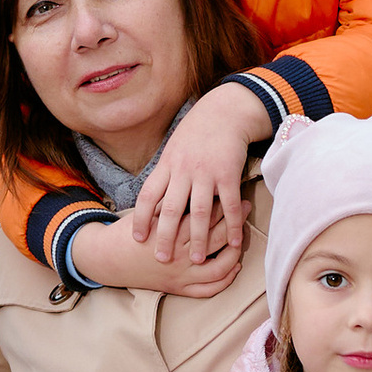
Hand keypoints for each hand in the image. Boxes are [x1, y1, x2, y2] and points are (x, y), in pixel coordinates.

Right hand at [65, 201, 248, 300]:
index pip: (205, 216)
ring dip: (235, 253)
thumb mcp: (147, 212)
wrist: (108, 259)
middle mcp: (179, 254)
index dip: (224, 204)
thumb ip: (169, 201)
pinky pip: (209, 288)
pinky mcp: (179, 288)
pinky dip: (225, 279)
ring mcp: (181, 274)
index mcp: (171, 231)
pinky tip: (235, 266)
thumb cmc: (127, 232)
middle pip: (216, 238)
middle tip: (246, 207)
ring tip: (242, 240)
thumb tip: (195, 184)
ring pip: (219, 266)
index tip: (236, 193)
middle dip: (234, 221)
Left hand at [128, 86, 269, 269]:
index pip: (148, 195)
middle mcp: (183, 170)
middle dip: (164, 236)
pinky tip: (234, 242)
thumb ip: (165, 173)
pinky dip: (231, 224)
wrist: (224, 111)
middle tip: (162, 259)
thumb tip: (152, 198)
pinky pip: (229, 204)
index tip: (137, 238)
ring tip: (197, 259)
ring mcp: (206, 172)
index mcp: (167, 165)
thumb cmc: (197, 132)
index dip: (141, 218)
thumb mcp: (173, 149)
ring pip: (199, 211)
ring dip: (198, 238)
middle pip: (170, 209)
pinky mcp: (228, 173)